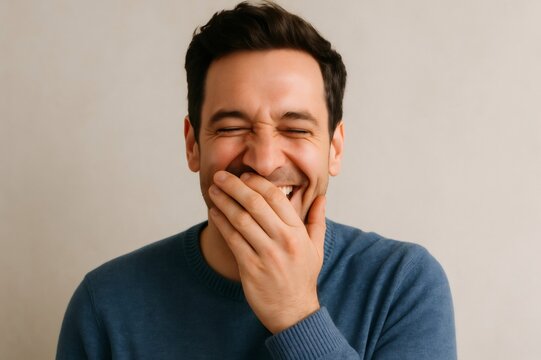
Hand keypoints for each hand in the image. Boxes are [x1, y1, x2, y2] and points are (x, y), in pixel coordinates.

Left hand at [208, 170, 325, 333]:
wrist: (293, 312)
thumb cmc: (302, 277)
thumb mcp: (316, 248)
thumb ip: (317, 220)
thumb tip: (321, 197)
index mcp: (298, 232)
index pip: (276, 197)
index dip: (257, 182)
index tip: (244, 175)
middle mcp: (283, 241)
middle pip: (255, 204)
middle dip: (235, 186)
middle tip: (221, 176)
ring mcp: (266, 254)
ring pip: (240, 219)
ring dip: (224, 202)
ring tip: (213, 191)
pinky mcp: (250, 268)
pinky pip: (232, 239)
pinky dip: (221, 223)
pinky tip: (214, 213)